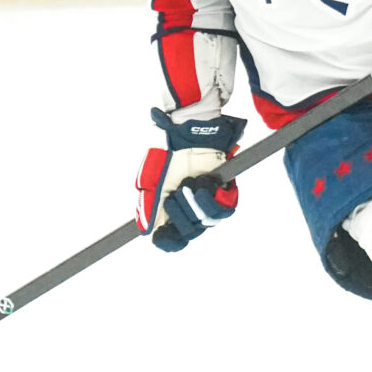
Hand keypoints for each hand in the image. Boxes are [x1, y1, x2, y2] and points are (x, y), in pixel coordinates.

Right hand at [135, 108, 245, 251]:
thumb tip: (146, 231)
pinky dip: (211, 197)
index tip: (163, 235)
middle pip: (189, 233)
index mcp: (170, 209)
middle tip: (173, 194)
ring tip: (188, 182)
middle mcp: (190, 210)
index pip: (172, 240)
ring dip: (195, 203)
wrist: (187, 129)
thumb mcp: (152, 176)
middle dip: (179, 213)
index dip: (169, 242)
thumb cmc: (168, 150)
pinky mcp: (225, 192)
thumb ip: (148, 203)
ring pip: (206, 221)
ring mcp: (208, 203)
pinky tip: (204, 182)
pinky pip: (223, 208)